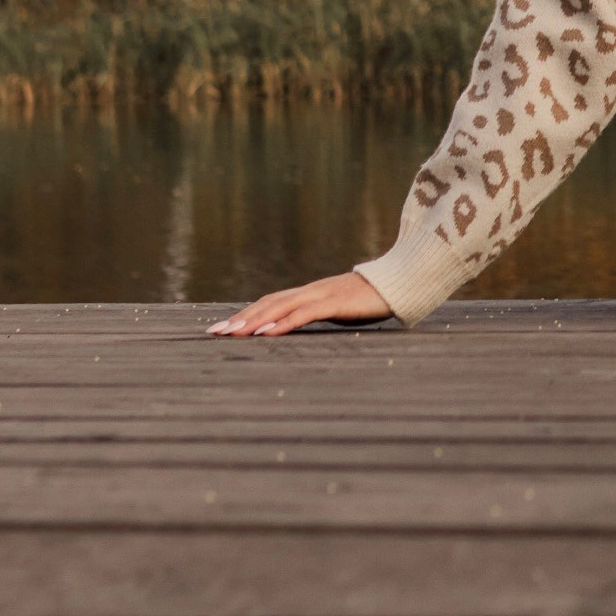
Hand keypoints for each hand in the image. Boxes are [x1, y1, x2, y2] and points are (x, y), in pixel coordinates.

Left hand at [209, 272, 391, 338]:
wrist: (401, 282)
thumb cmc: (374, 300)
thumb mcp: (343, 309)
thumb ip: (323, 315)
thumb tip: (306, 327)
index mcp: (311, 293)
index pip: (271, 302)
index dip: (246, 314)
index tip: (224, 328)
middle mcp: (310, 291)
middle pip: (267, 303)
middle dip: (240, 318)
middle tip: (215, 333)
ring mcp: (321, 295)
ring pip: (279, 307)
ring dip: (253, 321)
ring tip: (232, 334)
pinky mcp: (334, 303)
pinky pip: (302, 314)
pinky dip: (281, 323)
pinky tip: (266, 334)